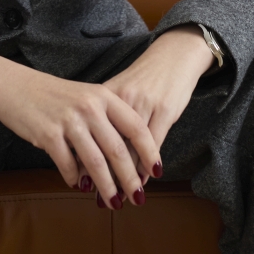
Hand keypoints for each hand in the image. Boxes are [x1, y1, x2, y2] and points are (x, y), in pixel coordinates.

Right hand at [0, 53, 159, 207]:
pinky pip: (68, 166)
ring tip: (114, 203)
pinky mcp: (48, 134)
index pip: (135, 127)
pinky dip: (76, 179)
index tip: (156, 172)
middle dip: (131, 179)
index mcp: (103, 96)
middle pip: (118, 150)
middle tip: (138, 199)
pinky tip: (79, 186)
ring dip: (107, 188)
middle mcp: (89, 107)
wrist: (12, 86)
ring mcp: (69, 120)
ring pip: (96, 163)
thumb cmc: (51, 95)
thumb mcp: (83, 96)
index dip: (149, 152)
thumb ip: (105, 120)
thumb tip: (127, 156)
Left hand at [99, 25, 214, 186]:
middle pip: (109, 143)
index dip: (85, 160)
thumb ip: (105, 117)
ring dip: (127, 175)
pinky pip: (152, 143)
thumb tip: (86, 146)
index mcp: (105, 95)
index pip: (91, 133)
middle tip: (102, 198)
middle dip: (104, 174)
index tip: (81, 183)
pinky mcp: (163, 109)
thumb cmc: (144, 78)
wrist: (173, 56)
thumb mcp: (120, 94)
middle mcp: (121, 99)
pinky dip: (147, 164)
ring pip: (131, 146)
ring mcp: (143, 103)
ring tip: (122, 196)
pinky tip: (144, 179)